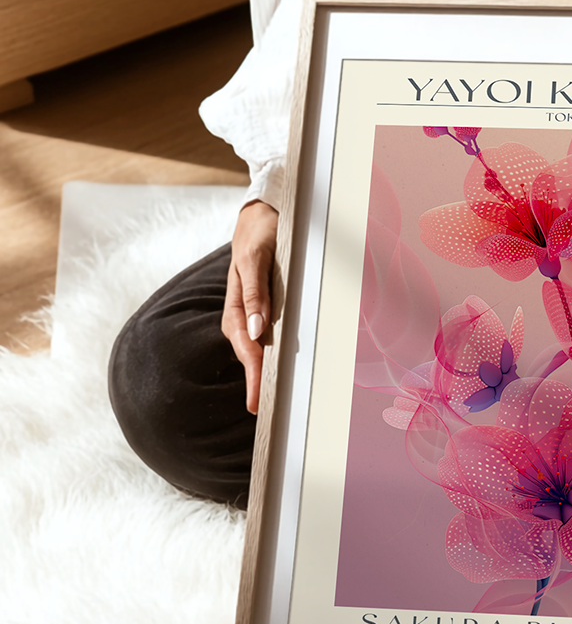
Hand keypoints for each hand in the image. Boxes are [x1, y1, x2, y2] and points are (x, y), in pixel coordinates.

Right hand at [223, 200, 278, 414]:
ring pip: (258, 347)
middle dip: (257, 382)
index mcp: (238, 303)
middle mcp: (245, 311)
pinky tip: (280, 368)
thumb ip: (255, 291)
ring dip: (263, 372)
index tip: (256, 401)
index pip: (246, 347)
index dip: (252, 375)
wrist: (264, 211)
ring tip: (271, 399)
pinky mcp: (267, 306)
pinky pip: (269, 336)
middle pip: (250, 353)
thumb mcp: (257, 256)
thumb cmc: (260, 231)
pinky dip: (272, 354)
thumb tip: (256, 330)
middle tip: (264, 411)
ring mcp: (255, 310)